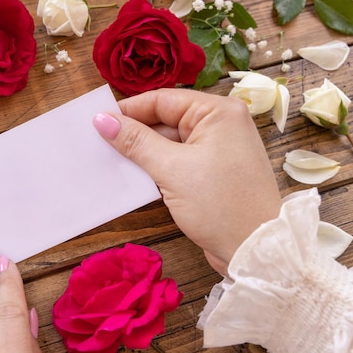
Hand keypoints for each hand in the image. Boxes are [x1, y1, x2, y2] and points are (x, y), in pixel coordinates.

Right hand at [93, 88, 282, 273]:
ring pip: (168, 142)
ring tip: (109, 159)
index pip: (163, 100)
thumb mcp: (172, 169)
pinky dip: (156, 168)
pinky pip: (177, 161)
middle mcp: (220, 125)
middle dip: (134, 133)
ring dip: (142, 153)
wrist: (256, 252)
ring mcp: (217, 149)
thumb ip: (136, 142)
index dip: (128, 111)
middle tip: (98, 143)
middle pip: (165, 120)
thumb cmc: (220, 205)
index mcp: (218, 112)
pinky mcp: (212, 172)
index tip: (97, 121)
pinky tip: (133, 176)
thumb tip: (102, 120)